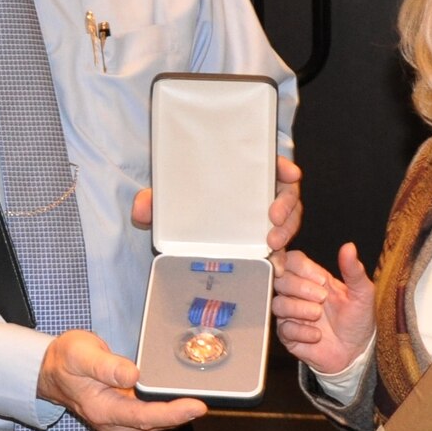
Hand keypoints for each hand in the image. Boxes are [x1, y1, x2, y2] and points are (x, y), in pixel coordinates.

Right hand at [37, 330, 206, 430]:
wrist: (52, 371)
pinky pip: (150, 418)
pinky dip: (167, 411)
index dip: (172, 413)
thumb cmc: (67, 359)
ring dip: (176, 415)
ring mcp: (117, 423)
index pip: (143, 416)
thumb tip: (133, 375)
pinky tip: (182, 401)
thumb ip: (105, 365)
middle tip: (209, 402)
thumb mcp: (81, 354)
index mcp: (102, 409)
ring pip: (154, 424)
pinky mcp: (123, 417)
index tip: (197, 407)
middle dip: (181, 415)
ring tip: (201, 401)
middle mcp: (111, 423)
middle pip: (153, 424)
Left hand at [131, 155, 303, 253]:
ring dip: (287, 231)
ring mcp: (262, 218)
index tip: (289, 173)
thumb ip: (153, 203)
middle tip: (274, 218)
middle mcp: (257, 193)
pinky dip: (280, 257)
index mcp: (241, 174)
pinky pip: (279, 246)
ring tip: (273, 245)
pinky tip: (276, 267)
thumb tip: (142, 208)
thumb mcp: (166, 201)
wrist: (182, 235)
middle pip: (285, 193)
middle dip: (287, 205)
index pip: (269, 163)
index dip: (283, 166)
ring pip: (288, 219)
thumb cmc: (179, 206)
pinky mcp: (262, 241)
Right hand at [270, 242, 374, 374]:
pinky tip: (316, 335)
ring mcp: (291, 314)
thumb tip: (349, 247)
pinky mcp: (288, 335)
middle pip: (280, 278)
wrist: (356, 353)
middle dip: (300, 287)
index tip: (320, 279)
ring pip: (278, 303)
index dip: (300, 266)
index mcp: (314, 278)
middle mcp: (298, 293)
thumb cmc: (358, 320)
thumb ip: (354, 270)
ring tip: (318, 315)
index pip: (292, 260)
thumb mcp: (362, 293)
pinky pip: (283, 329)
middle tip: (322, 298)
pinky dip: (301, 331)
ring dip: (299, 308)